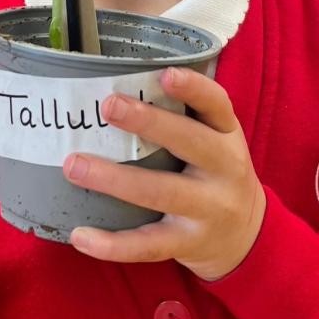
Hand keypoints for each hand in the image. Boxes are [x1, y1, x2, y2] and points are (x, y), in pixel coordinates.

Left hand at [63, 68, 266, 281]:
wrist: (245, 234)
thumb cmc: (216, 175)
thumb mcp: (217, 142)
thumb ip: (186, 119)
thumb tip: (119, 87)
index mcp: (228, 136)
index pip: (217, 105)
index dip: (194, 88)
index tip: (166, 74)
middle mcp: (225, 169)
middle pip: (190, 142)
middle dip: (149, 123)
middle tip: (108, 105)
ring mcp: (209, 208)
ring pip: (161, 192)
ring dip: (115, 179)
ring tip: (73, 165)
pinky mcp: (189, 242)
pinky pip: (149, 244)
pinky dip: (113, 244)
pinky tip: (80, 235)